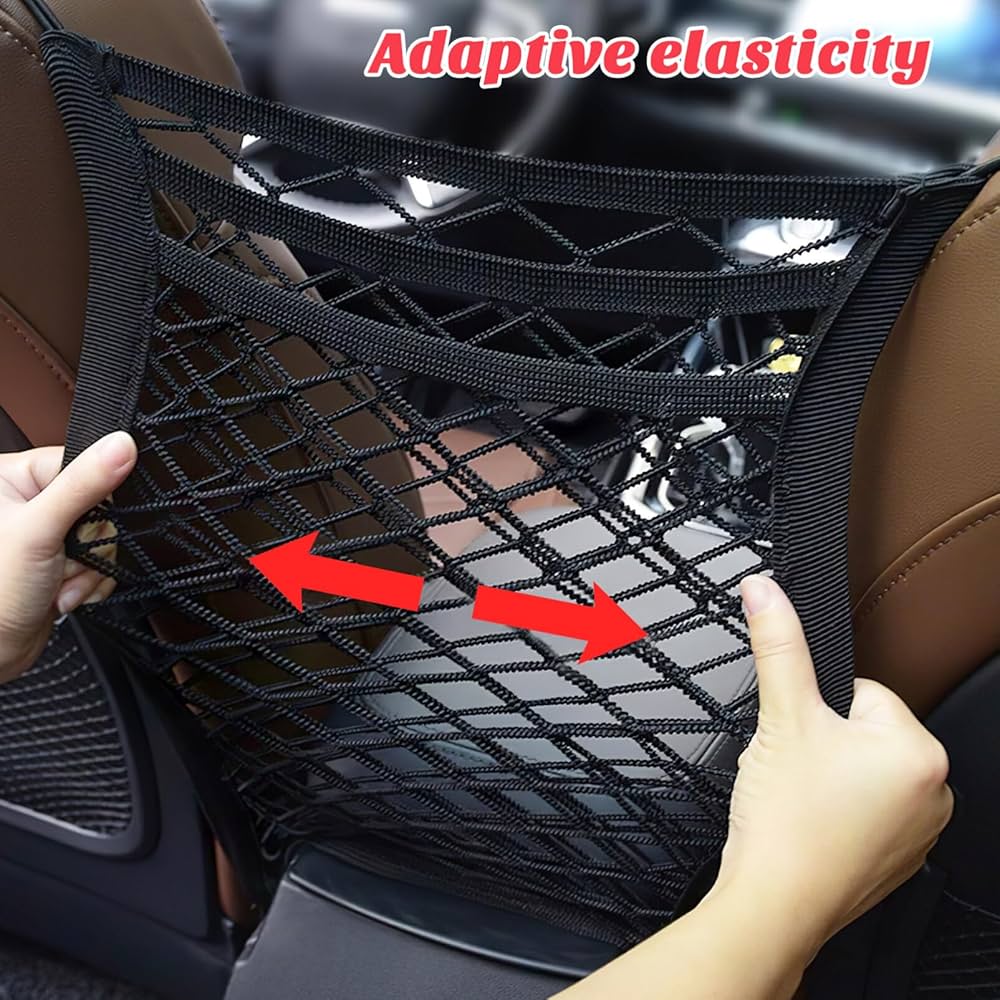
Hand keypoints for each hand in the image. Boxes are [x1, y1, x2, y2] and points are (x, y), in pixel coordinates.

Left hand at [0, 432, 136, 682]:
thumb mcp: (41, 529)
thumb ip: (84, 484)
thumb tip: (122, 444)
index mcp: (10, 477)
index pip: (79, 464)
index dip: (95, 495)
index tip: (87, 521)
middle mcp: (25, 501)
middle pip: (96, 505)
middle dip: (90, 544)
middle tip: (66, 560)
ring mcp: (42, 533)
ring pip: (100, 537)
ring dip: (89, 568)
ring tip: (60, 585)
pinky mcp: (57, 560)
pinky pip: (97, 560)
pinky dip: (89, 581)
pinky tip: (65, 593)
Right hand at [715, 574, 953, 955]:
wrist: (772, 906)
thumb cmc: (786, 825)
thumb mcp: (781, 716)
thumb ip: (778, 644)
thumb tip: (767, 590)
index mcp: (919, 751)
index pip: (860, 692)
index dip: (815, 709)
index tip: (799, 741)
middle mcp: (934, 792)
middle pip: (861, 730)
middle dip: (821, 742)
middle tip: (794, 772)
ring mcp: (919, 831)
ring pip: (858, 768)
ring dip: (826, 773)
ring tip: (799, 800)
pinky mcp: (898, 858)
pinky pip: (863, 807)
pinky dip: (834, 809)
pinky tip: (808, 823)